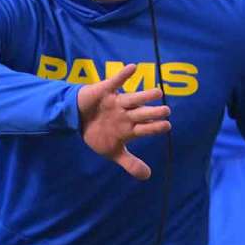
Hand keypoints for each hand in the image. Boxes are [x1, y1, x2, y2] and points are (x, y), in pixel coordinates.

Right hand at [76, 63, 170, 179]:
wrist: (76, 118)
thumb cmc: (98, 133)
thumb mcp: (113, 151)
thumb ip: (131, 163)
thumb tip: (148, 176)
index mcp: (129, 128)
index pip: (144, 128)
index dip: (155, 127)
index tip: (167, 126)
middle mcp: (126, 114)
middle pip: (141, 113)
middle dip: (153, 112)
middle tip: (167, 110)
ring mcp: (116, 102)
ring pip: (132, 98)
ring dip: (144, 95)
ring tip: (158, 92)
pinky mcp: (105, 91)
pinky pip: (115, 82)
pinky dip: (123, 75)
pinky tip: (133, 68)